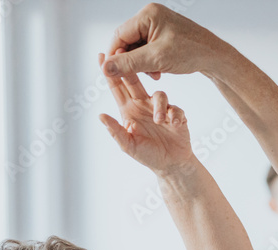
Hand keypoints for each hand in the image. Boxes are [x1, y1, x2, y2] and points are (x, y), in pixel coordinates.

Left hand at [98, 53, 193, 172]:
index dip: (110, 73)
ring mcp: (160, 109)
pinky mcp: (176, 115)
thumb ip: (115, 131)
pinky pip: (175, 108)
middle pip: (135, 82)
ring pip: (159, 94)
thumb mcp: (128, 146)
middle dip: (131, 68)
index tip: (103, 56)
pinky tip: (174, 124)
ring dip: (159, 106)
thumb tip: (101, 115)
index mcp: (129, 111)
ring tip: (160, 121)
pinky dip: (174, 115)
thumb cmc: (148, 156)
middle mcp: (143, 106)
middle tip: (127, 56)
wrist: (173, 165)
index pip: (117, 88)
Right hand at [102, 3, 223, 79]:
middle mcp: (151, 15)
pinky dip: (151, 61)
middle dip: (133, 60)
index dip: (115, 55)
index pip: (120, 35)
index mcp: (148, 14)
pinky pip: (148, 48)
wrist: (216, 57)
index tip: (114, 73)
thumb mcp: (157, 59)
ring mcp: (158, 24)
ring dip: (142, 63)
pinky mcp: (164, 34)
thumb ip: (129, 63)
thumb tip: (104, 68)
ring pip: (138, 47)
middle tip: (141, 75)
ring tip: (155, 74)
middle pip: (128, 41)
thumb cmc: (191, 53)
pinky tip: (160, 70)